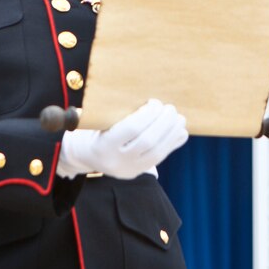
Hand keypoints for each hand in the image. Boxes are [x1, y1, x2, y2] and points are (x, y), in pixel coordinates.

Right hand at [57, 99, 188, 178]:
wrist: (89, 156)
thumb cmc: (97, 129)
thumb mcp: (100, 119)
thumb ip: (119, 110)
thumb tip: (147, 98)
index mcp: (104, 145)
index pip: (131, 128)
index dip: (148, 114)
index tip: (153, 102)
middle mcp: (118, 160)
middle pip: (148, 140)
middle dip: (164, 121)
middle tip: (169, 108)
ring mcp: (130, 169)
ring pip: (159, 152)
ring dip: (173, 131)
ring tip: (178, 117)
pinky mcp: (141, 171)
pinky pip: (163, 157)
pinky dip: (175, 141)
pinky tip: (179, 129)